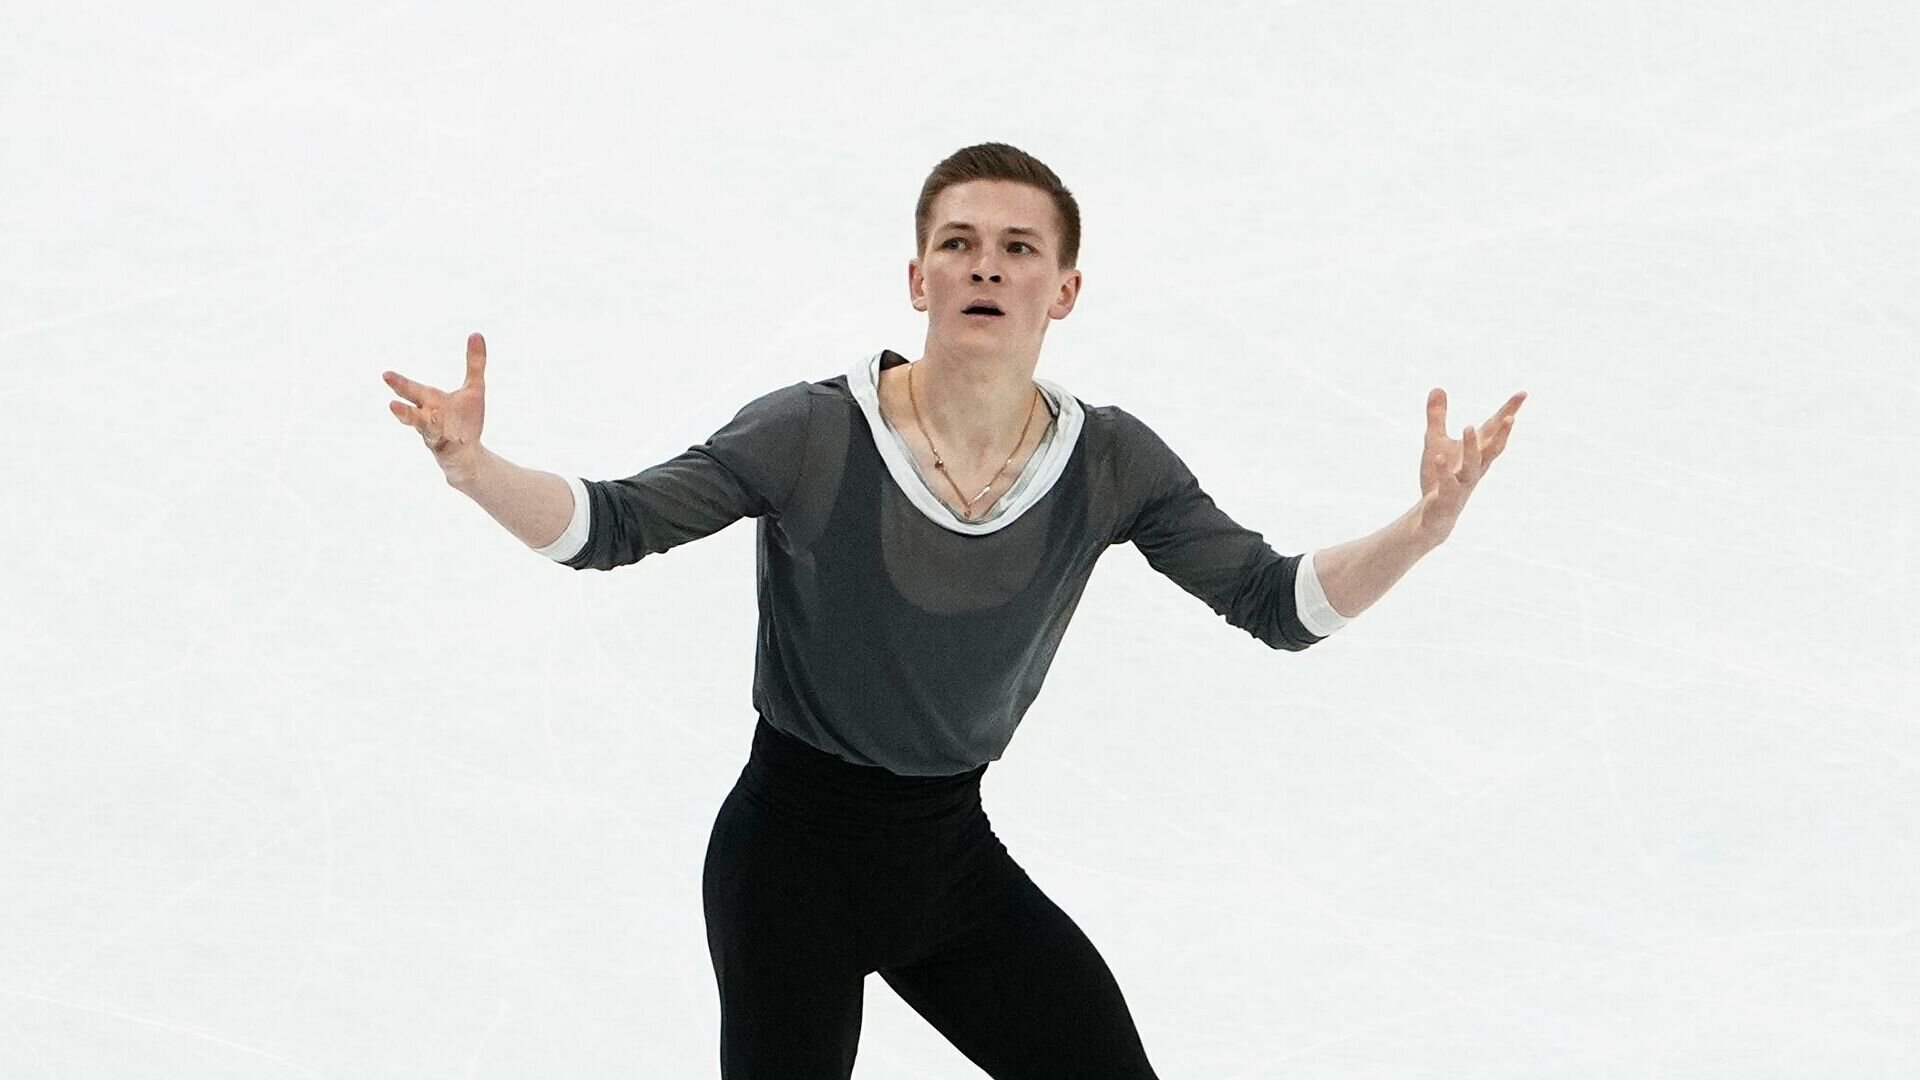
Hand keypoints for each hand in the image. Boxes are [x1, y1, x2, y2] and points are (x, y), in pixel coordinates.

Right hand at [384, 333, 489, 478]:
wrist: (467, 452)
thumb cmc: (466, 419)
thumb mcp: (474, 389)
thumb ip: (475, 363)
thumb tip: (476, 333)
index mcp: (431, 401)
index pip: (412, 390)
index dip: (399, 383)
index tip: (386, 374)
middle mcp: (428, 418)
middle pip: (413, 413)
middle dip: (403, 409)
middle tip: (392, 404)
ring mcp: (436, 437)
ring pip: (426, 431)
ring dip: (423, 428)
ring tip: (418, 429)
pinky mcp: (446, 451)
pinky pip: (445, 447)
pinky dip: (448, 443)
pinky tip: (454, 441)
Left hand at [1415, 387, 1525, 543]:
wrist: (1435, 515)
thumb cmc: (1440, 476)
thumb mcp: (1435, 441)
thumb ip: (1437, 416)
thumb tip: (1438, 387)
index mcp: (1477, 452)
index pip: (1493, 429)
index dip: (1508, 411)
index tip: (1523, 394)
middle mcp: (1475, 466)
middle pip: (1493, 448)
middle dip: (1502, 432)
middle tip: (1511, 416)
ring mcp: (1463, 482)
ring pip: (1473, 465)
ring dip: (1471, 447)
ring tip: (1468, 426)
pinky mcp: (1448, 496)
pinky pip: (1447, 483)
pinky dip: (1443, 471)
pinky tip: (1437, 458)